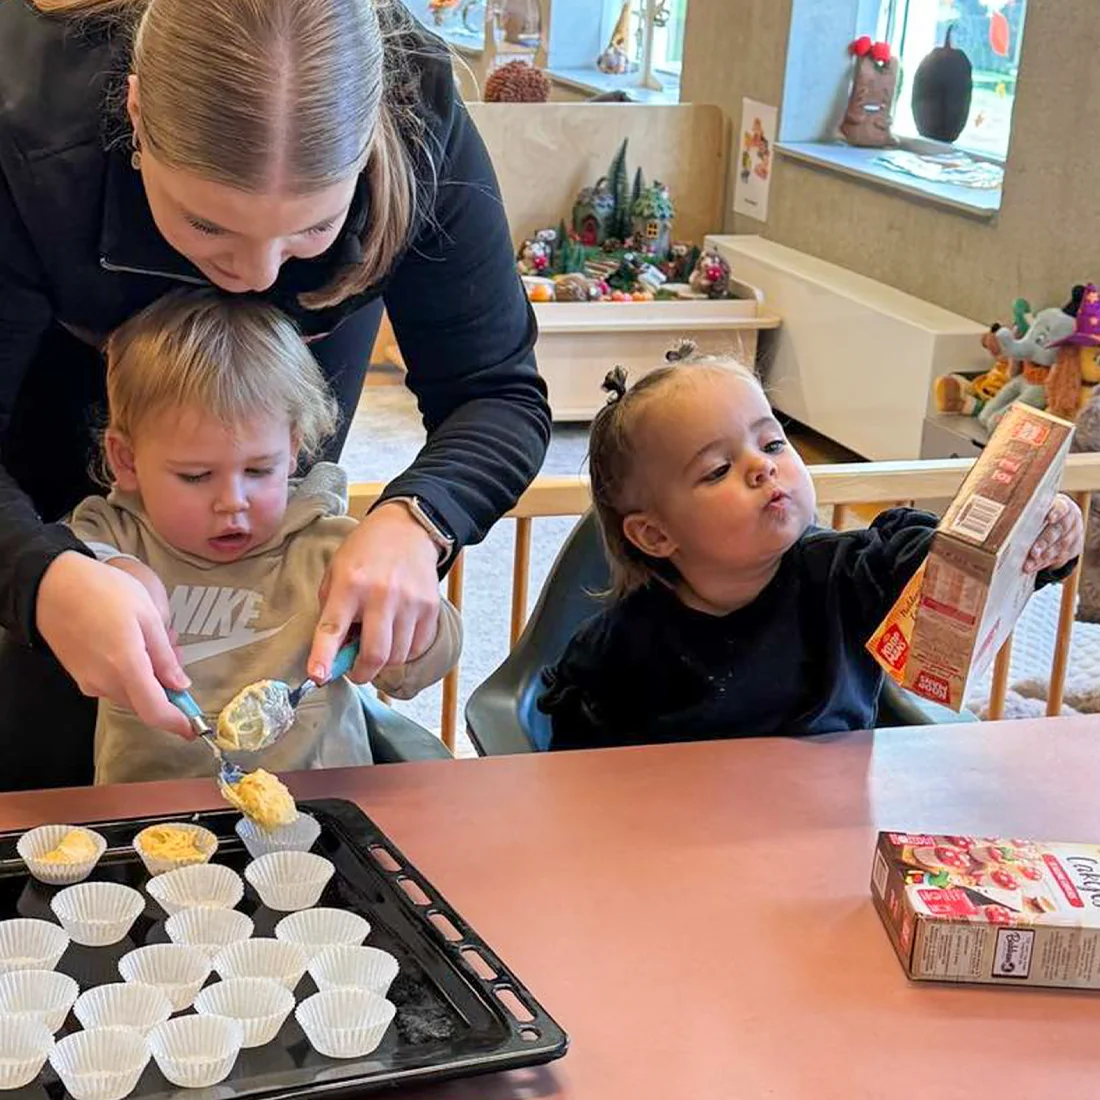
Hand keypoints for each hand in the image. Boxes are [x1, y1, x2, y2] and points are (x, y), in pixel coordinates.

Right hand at [36, 551, 192, 737]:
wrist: (52, 586)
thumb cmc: (105, 592)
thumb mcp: (147, 615)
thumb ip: (163, 656)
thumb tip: (180, 685)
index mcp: (126, 667)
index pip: (154, 711)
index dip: (176, 723)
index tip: (193, 728)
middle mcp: (104, 682)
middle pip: (144, 703)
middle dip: (167, 689)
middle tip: (175, 652)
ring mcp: (89, 681)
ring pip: (130, 693)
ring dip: (149, 678)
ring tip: (155, 639)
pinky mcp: (79, 676)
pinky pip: (113, 684)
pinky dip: (130, 674)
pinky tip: (133, 644)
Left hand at [308, 503, 441, 684]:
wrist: (407, 529)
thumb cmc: (365, 553)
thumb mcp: (336, 572)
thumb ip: (332, 611)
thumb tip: (334, 655)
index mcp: (350, 584)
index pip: (333, 629)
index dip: (324, 657)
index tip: (318, 677)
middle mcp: (382, 594)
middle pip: (375, 654)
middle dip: (362, 672)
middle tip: (356, 670)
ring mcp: (410, 601)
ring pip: (397, 656)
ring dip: (384, 661)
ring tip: (377, 643)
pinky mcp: (430, 607)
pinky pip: (417, 647)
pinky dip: (404, 651)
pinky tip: (397, 635)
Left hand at [1025, 494, 1083, 573]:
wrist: (1065, 523)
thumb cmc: (1042, 513)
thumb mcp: (1039, 507)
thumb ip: (1026, 509)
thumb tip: (999, 512)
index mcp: (1062, 505)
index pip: (1062, 507)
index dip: (1056, 512)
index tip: (1049, 518)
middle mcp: (1071, 520)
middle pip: (1059, 530)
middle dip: (1045, 542)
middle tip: (1033, 552)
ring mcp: (1074, 535)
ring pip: (1060, 547)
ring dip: (1043, 557)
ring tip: (1029, 564)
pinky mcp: (1073, 549)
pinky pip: (1059, 558)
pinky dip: (1044, 563)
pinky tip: (1033, 567)